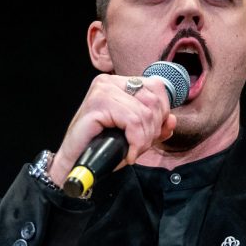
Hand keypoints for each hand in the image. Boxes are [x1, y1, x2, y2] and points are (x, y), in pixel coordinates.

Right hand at [47, 74, 176, 186]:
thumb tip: (172, 120)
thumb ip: (155, 126)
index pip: (157, 88)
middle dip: (153, 129)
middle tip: (139, 146)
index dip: (161, 114)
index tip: (150, 134)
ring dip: (143, 139)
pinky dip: (136, 141)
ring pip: (144, 113)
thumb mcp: (136, 135)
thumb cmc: (101, 147)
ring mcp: (102, 90)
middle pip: (153, 101)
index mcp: (119, 83)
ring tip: (133, 151)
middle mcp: (110, 82)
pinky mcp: (97, 103)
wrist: (73, 164)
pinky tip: (128, 153)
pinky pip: (133, 121)